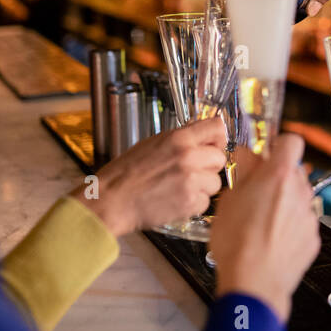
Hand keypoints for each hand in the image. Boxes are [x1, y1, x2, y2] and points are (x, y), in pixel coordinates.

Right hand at [70, 117, 226, 236]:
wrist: (111, 200)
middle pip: (220, 158)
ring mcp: (191, 181)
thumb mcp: (153, 143)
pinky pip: (206, 202)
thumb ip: (181, 139)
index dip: (218, 137)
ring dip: (203, 186)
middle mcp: (188, 157)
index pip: (217, 127)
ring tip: (180, 187)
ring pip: (215, 182)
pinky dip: (194, 204)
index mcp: (179, 138)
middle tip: (191, 171)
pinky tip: (176, 199)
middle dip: (209, 166)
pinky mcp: (190, 203)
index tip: (214, 144)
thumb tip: (201, 136)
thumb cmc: (126, 173)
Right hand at [209, 134, 320, 322]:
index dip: (278, 145)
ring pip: (298, 198)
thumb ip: (244, 172)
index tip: (267, 154)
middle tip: (255, 191)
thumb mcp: (228, 199)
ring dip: (283, 202)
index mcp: (279, 176)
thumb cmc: (237, 243)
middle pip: (294, 171)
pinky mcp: (313, 238)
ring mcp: (309, 216)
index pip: (291, 141)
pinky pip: (302, 222)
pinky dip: (289, 226)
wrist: (254, 283)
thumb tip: (248, 156)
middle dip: (277, 177)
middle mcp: (300, 192)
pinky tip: (270, 240)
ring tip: (260, 221)